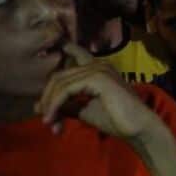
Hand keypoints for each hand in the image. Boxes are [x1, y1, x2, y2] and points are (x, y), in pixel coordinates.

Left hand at [35, 44, 161, 141]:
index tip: (59, 47)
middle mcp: (98, 65)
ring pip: (60, 83)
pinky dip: (55, 105)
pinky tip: (52, 119)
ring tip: (49, 122)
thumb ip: (65, 104)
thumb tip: (38, 106)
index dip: (68, 49)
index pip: (79, 54)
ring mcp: (98, 69)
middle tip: (46, 120)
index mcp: (99, 69)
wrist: (137, 128)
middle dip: (48, 99)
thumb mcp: (84, 110)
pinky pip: (66, 90)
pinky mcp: (97, 78)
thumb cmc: (116, 120)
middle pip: (59, 76)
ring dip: (50, 104)